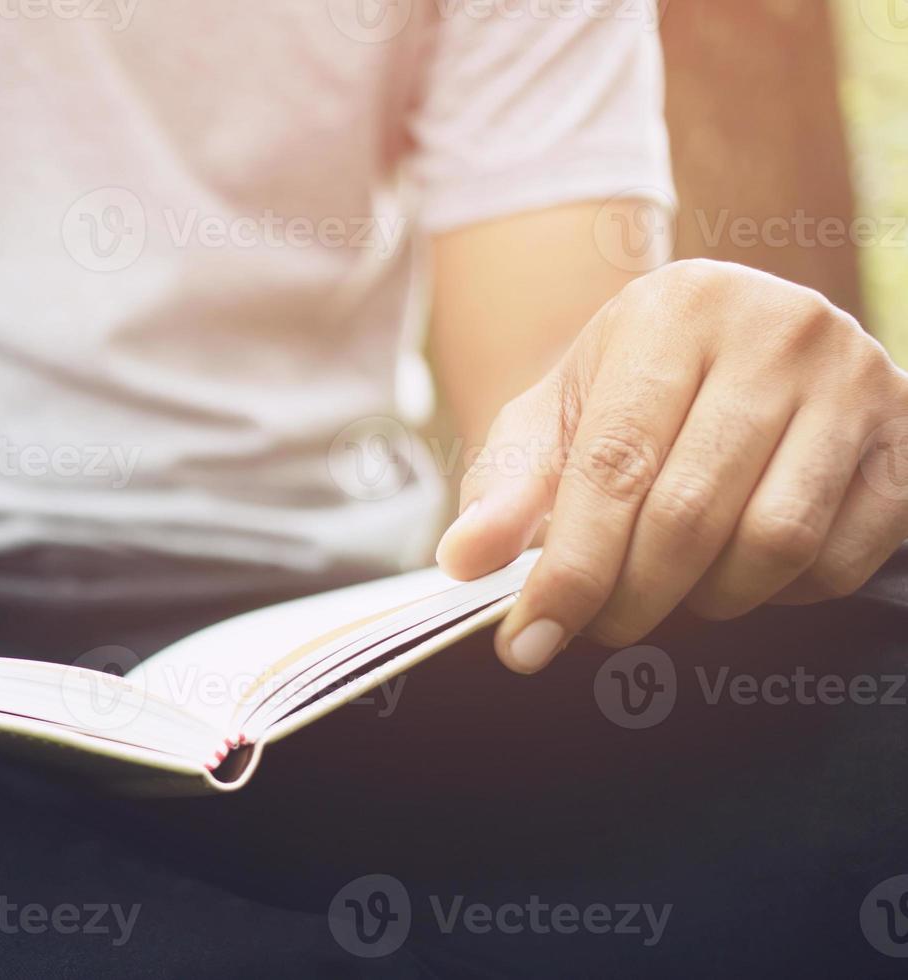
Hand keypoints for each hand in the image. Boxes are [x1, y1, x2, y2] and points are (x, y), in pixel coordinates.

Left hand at [436, 259, 907, 672]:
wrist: (732, 347)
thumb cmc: (628, 391)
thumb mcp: (554, 419)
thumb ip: (505, 488)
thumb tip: (463, 560)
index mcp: (673, 313)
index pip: (613, 468)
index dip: (568, 571)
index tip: (526, 644)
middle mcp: (776, 331)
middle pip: (690, 515)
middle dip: (629, 599)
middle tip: (595, 630)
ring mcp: (857, 380)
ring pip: (775, 543)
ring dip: (709, 600)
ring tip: (668, 592)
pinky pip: (844, 558)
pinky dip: (786, 592)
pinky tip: (742, 569)